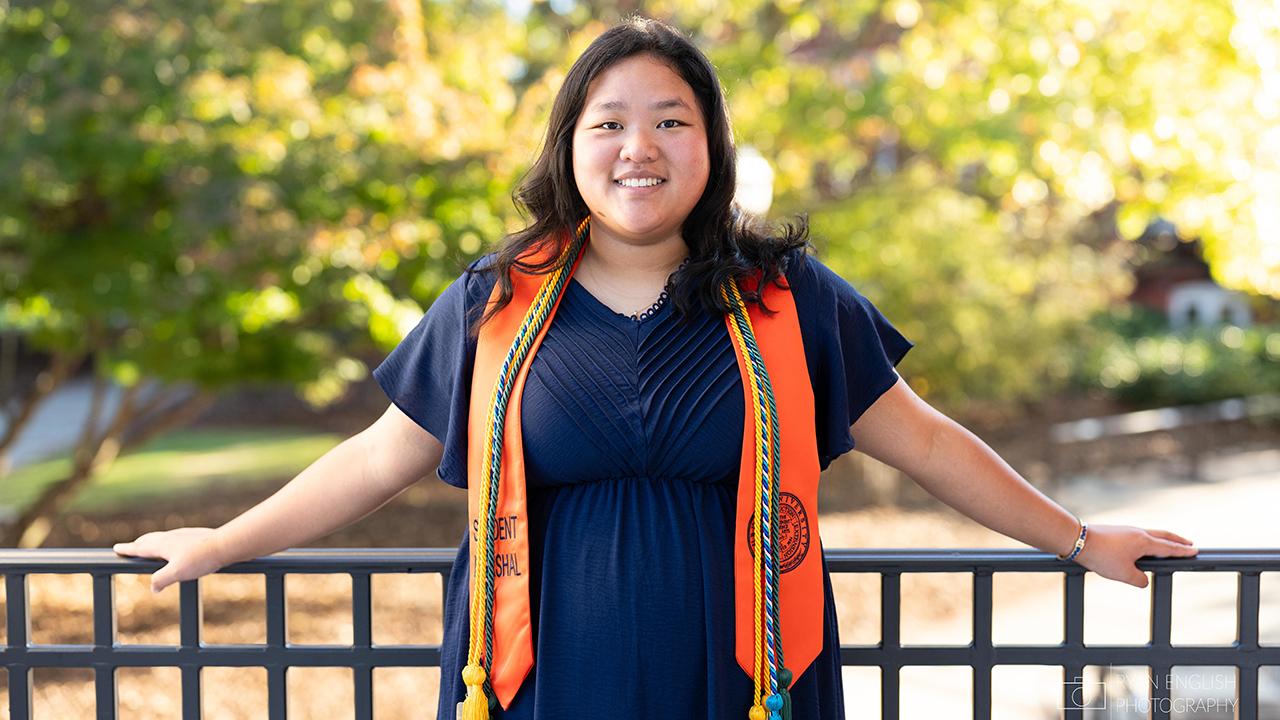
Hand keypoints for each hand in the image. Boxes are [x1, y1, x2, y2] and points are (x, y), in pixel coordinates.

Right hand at [113, 528, 224, 592]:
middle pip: (149, 540)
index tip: (116, 548)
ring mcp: (183, 534)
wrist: (225, 544)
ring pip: (163, 537)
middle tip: (130, 547)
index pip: (139, 548)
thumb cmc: (201, 558)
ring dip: (153, 541)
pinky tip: (177, 547)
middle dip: (138, 544)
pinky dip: (168, 542)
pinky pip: (176, 538)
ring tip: (151, 546)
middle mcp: (171, 536)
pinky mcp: (194, 536)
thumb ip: (161, 580)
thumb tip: (152, 587)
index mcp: (162, 545)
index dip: (127, 549)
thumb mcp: (177, 573)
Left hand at [1072, 524, 1196, 587]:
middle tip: (1188, 543)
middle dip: (1177, 540)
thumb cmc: (1101, 556)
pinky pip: (1138, 535)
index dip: (1183, 551)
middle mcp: (1138, 533)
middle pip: (1163, 535)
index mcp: (1144, 542)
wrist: (1078, 540)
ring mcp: (1127, 530)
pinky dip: (1148, 539)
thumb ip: (1139, 579)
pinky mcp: (1117, 531)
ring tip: (1168, 543)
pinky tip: (1143, 545)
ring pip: (1150, 533)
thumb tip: (1143, 579)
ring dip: (1162, 538)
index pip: (1169, 547)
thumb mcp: (1124, 574)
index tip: (1195, 551)